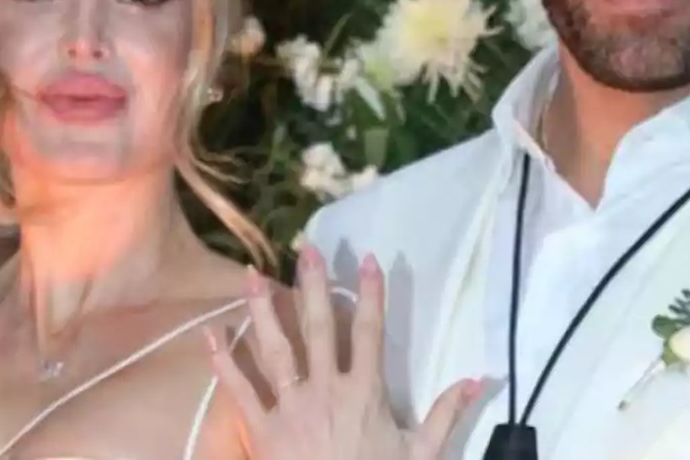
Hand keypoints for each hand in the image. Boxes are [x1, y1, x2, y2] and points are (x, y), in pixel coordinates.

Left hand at [209, 246, 480, 459]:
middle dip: (313, 285)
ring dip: (263, 311)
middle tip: (306, 250)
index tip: (368, 259)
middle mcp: (327, 390)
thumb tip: (477, 378)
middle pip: (320, 328)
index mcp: (365, 392)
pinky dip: (224, 363)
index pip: (369, 332)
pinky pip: (241, 392)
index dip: (371, 294)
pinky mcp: (263, 431)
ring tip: (253, 275)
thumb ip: (446, 414)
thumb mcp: (422, 454)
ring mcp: (292, 408)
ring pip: (276, 350)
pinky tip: (212, 335)